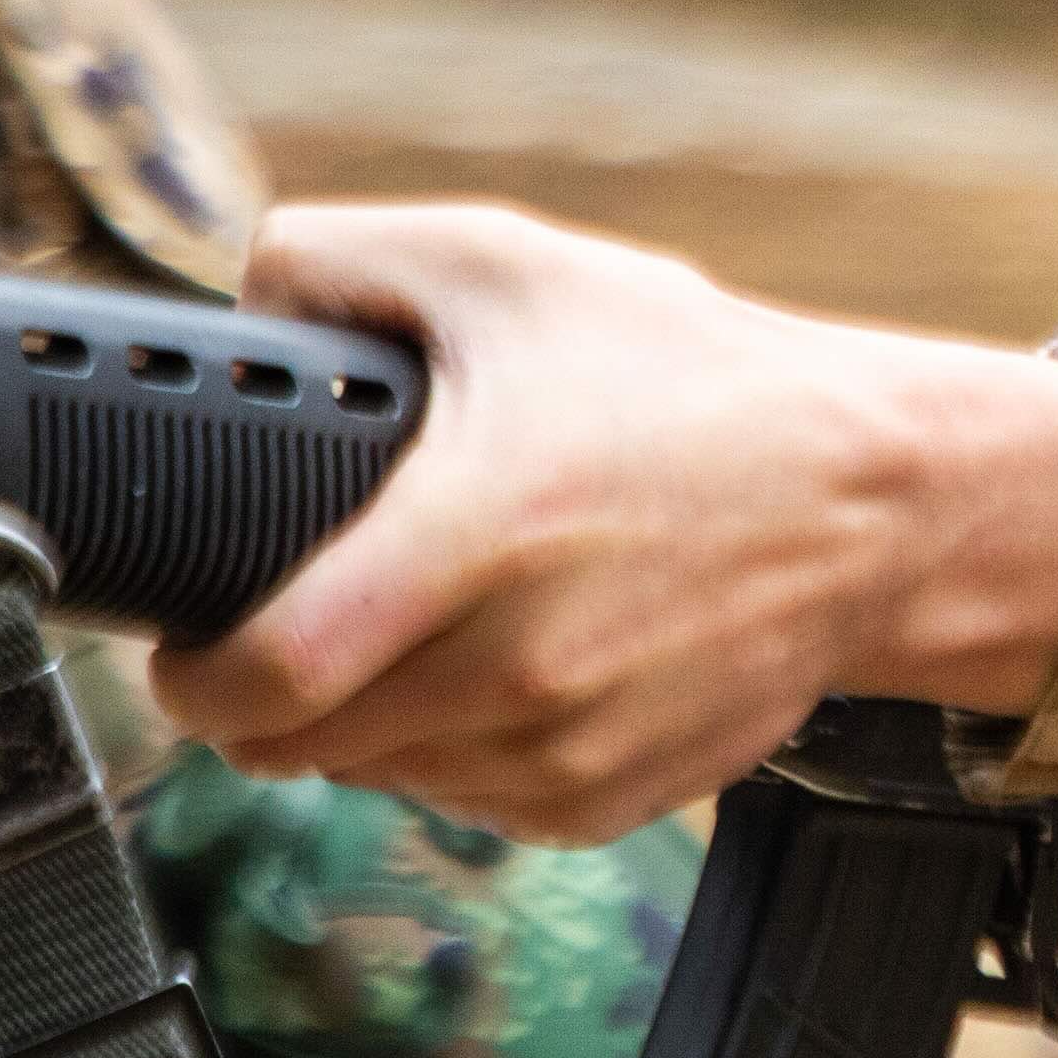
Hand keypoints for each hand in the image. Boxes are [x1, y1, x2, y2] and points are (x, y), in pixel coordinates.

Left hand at [152, 200, 1057, 841]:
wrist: (874, 501)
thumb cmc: (698, 381)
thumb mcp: (513, 263)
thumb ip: (345, 256)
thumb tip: (245, 298)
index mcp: (479, 531)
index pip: (271, 674)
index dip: (192, 680)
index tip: (183, 653)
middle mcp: (518, 662)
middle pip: (304, 742)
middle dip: (265, 697)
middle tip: (278, 632)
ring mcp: (564, 747)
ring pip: (380, 775)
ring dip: (361, 722)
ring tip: (410, 628)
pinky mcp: (605, 801)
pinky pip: (468, 800)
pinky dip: (455, 750)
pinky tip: (499, 666)